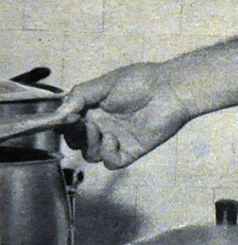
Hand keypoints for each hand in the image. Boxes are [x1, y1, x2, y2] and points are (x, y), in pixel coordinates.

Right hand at [62, 62, 190, 168]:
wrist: (169, 89)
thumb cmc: (140, 81)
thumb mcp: (104, 83)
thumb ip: (80, 95)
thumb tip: (60, 112)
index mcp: (95, 109)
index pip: (70, 123)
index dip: (63, 123)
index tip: (63, 118)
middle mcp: (104, 125)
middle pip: (76, 141)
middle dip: (74, 134)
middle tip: (81, 122)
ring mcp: (117, 139)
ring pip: (90, 154)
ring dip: (89, 143)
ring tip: (99, 128)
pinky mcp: (131, 150)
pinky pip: (111, 162)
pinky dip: (106, 153)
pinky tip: (112, 139)